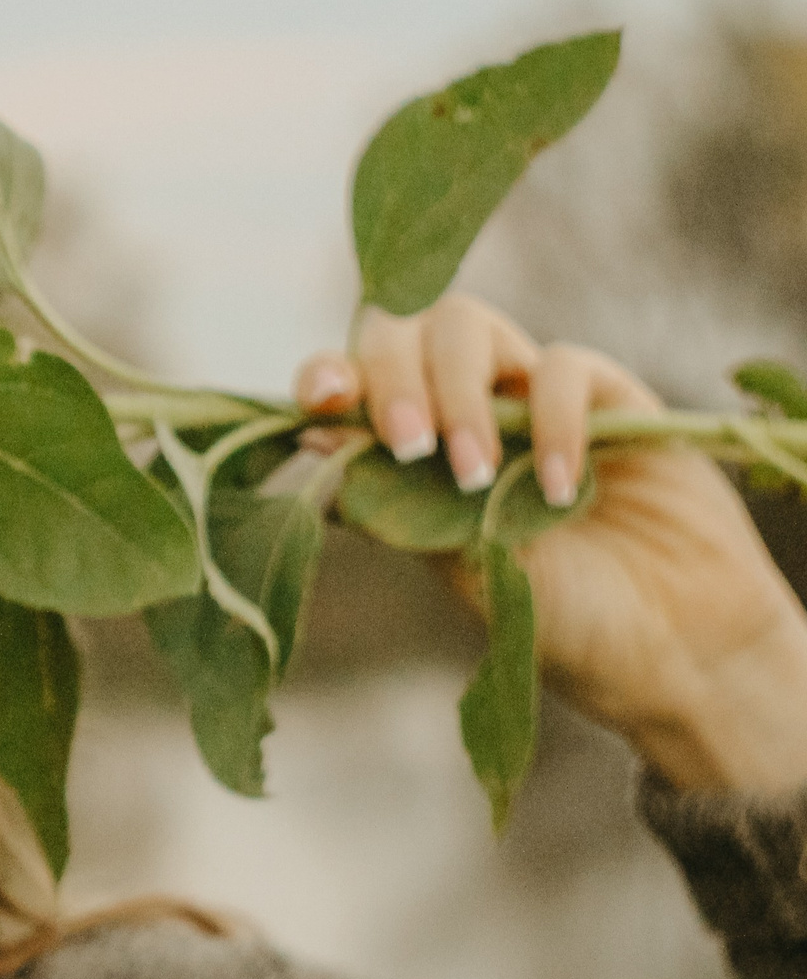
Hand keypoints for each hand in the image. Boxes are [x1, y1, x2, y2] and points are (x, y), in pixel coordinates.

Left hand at [296, 296, 806, 794]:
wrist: (667, 651)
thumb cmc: (560, 619)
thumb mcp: (458, 567)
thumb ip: (394, 504)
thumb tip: (312, 438)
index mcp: (414, 449)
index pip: (352, 380)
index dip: (327, 375)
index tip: (320, 404)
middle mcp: (465, 409)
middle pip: (405, 330)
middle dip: (393, 377)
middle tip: (409, 446)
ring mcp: (533, 398)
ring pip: (469, 328)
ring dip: (457, 392)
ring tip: (472, 472)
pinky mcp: (610, 398)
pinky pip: (564, 367)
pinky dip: (550, 420)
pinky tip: (555, 489)